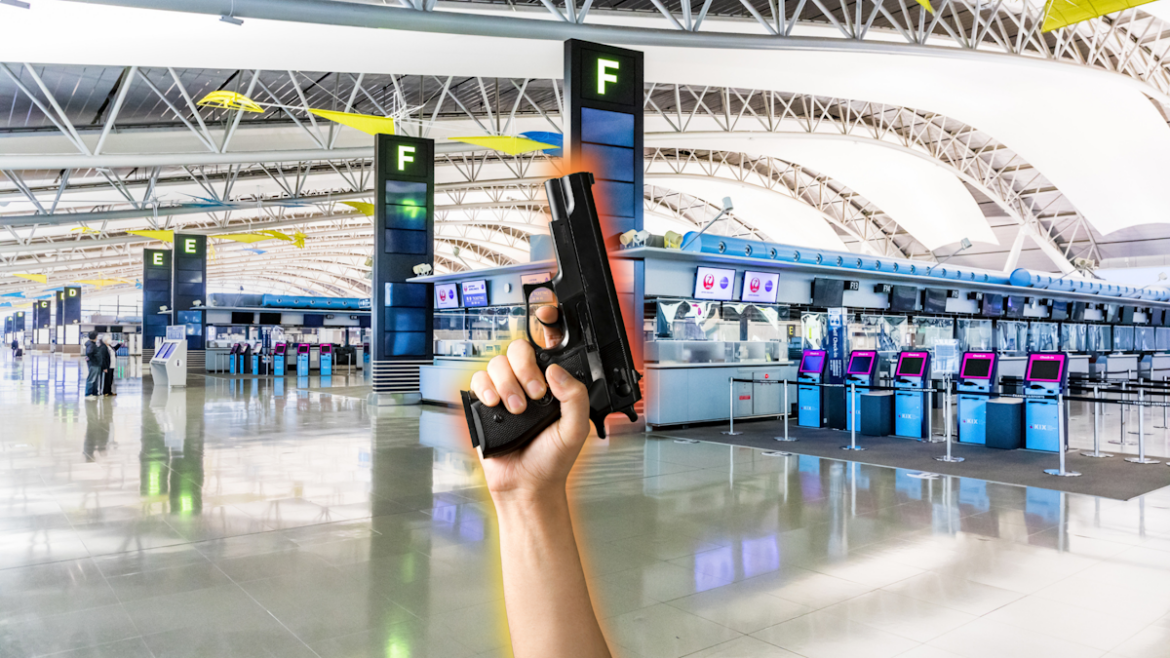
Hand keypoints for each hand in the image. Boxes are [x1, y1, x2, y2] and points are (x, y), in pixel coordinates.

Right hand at [470, 306, 589, 501]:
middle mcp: (528, 383)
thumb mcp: (576, 429)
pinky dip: (485, 389)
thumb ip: (575, 397)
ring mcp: (505, 392)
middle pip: (518, 350)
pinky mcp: (484, 404)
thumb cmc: (552, 460)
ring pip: (497, 363)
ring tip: (516, 410)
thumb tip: (555, 371)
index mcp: (552, 384)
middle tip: (534, 394)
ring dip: (506, 384)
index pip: (550, 345)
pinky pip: (477, 380)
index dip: (547, 325)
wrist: (526, 485)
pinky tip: (495, 404)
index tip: (546, 317)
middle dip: (525, 368)